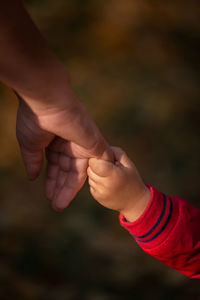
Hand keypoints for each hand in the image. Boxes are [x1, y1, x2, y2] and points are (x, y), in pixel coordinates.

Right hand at [16, 95, 112, 210]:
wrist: (47, 101)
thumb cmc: (35, 119)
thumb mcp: (30, 145)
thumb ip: (33, 161)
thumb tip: (32, 177)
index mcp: (55, 142)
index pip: (56, 166)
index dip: (52, 181)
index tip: (48, 195)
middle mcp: (70, 144)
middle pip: (67, 171)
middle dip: (60, 188)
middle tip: (56, 206)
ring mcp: (82, 144)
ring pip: (78, 171)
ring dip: (69, 189)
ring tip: (59, 205)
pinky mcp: (93, 144)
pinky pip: (96, 165)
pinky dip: (92, 178)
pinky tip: (87, 191)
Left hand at [87, 147, 150, 221]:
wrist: (135, 202)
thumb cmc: (132, 178)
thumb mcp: (127, 162)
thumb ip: (114, 152)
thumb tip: (99, 149)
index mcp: (113, 175)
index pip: (94, 163)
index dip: (98, 158)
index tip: (106, 160)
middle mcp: (105, 185)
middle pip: (90, 169)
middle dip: (97, 165)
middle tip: (108, 168)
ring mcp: (100, 192)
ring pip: (90, 176)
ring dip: (96, 174)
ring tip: (109, 176)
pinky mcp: (97, 197)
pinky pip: (91, 184)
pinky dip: (97, 182)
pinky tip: (107, 183)